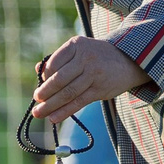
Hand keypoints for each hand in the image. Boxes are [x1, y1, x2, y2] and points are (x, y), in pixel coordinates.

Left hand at [31, 37, 150, 119]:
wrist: (128, 60)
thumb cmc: (97, 56)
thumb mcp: (79, 50)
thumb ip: (59, 59)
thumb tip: (38, 69)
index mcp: (76, 45)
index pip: (53, 63)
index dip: (44, 77)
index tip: (40, 86)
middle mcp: (85, 58)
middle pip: (59, 79)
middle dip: (45, 93)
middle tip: (36, 102)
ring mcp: (94, 74)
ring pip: (68, 93)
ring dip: (51, 105)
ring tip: (39, 113)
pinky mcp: (100, 89)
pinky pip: (78, 102)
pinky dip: (64, 111)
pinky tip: (54, 117)